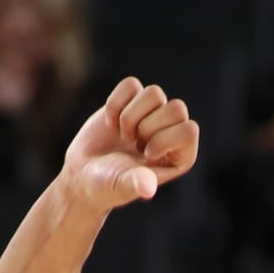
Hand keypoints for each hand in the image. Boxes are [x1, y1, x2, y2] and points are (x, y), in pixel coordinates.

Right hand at [62, 77, 198, 213]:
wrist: (84, 174)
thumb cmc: (107, 186)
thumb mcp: (121, 188)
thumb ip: (135, 185)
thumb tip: (147, 188)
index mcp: (181, 156)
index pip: (189, 130)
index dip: (163, 140)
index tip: (145, 155)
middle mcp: (171, 132)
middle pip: (177, 108)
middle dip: (148, 126)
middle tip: (134, 144)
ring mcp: (152, 114)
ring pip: (154, 93)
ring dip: (131, 115)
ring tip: (124, 136)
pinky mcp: (132, 100)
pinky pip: (131, 84)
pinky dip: (115, 103)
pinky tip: (111, 123)